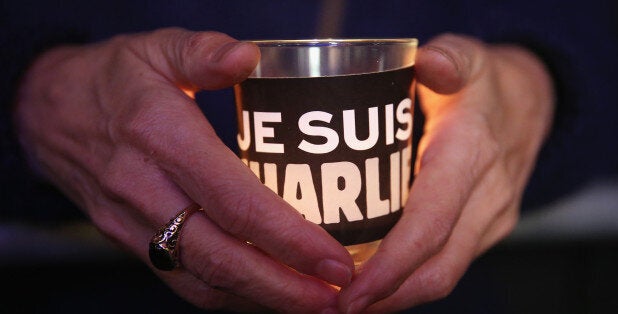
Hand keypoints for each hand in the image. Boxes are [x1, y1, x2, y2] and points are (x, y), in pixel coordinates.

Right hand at [14, 28, 353, 312]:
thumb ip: (203, 52)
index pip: (233, 202)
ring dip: (261, 299)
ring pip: (202, 280)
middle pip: (220, 258)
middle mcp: (145, 191)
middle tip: (337, 298)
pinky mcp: (130, 240)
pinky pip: (183, 280)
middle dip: (284, 288)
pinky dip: (230, 294)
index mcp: (161, 138)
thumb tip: (249, 56)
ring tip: (313, 303)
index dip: (288, 239)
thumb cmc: (110, 79)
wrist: (44, 114)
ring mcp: (133, 224)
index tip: (334, 261)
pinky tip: (268, 292)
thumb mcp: (156, 48)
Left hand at [338, 34, 554, 312]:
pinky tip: (380, 279)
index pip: (430, 226)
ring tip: (351, 301)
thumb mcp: (466, 56)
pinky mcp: (490, 226)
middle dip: (388, 297)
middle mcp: (487, 195)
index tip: (351, 291)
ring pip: (447, 272)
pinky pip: (451, 262)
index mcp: (471, 154)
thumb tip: (427, 63)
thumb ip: (448, 58)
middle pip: (438, 267)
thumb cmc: (487, 82)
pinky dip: (414, 278)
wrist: (533, 103)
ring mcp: (493, 216)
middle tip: (338, 308)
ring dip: (399, 295)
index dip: (390, 267)